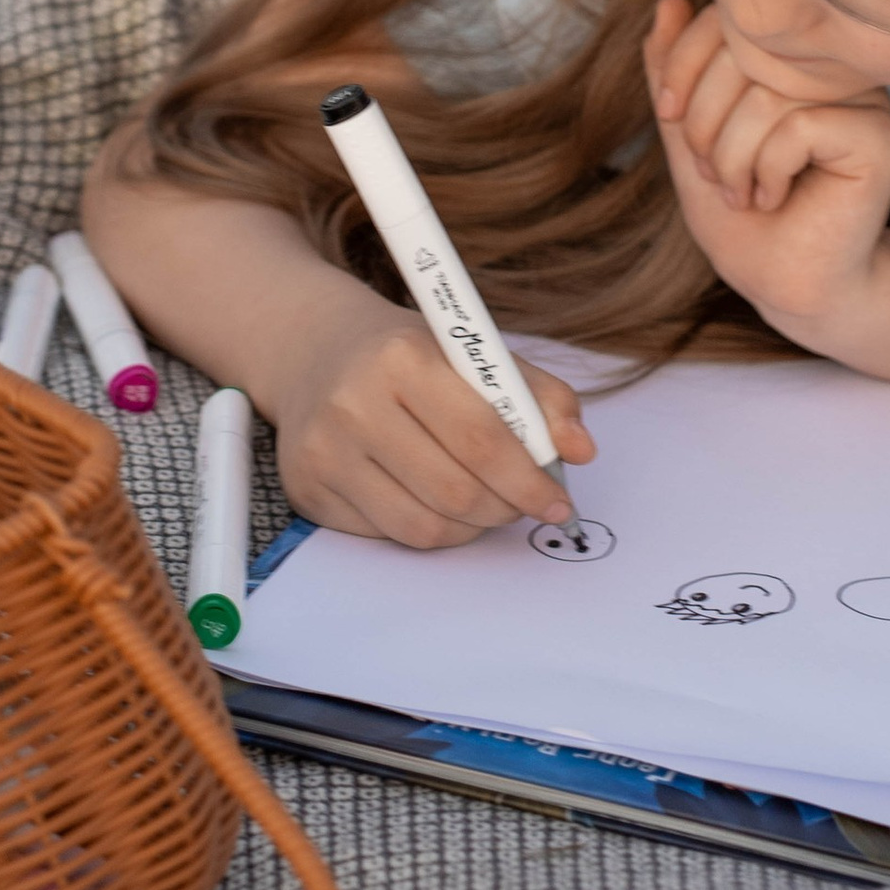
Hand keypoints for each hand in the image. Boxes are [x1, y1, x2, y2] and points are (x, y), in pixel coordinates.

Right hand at [267, 291, 592, 551]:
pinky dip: (426, 528)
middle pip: (455, 492)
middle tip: (525, 504)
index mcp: (402, 357)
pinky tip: (432, 500)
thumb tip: (582, 450)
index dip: (529, 481)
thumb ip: (540, 396)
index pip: (481, 439)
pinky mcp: (307, 492)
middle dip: (505, 508)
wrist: (315, 353)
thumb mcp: (475, 353)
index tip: (558, 502)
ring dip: (471, 528)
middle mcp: (354, 404)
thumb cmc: (410, 355)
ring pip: (423, 527)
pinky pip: (387, 536)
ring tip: (484, 503)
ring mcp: (324, 452)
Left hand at [644, 0, 889, 345]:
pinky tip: (775, 196)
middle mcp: (833, 64)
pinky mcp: (879, 136)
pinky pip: (800, 127)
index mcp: (791, 52)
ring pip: (768, 94)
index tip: (670, 117)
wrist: (787, 284)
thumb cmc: (743, 214)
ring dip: (733, 158)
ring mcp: (863, 97)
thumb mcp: (690, 136)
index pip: (728, 14)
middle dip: (705, 121)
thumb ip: (675, 72)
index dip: (681, 62)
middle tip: (716, 173)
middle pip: (746, 49)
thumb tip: (670, 2)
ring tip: (746, 192)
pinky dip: (769, 170)